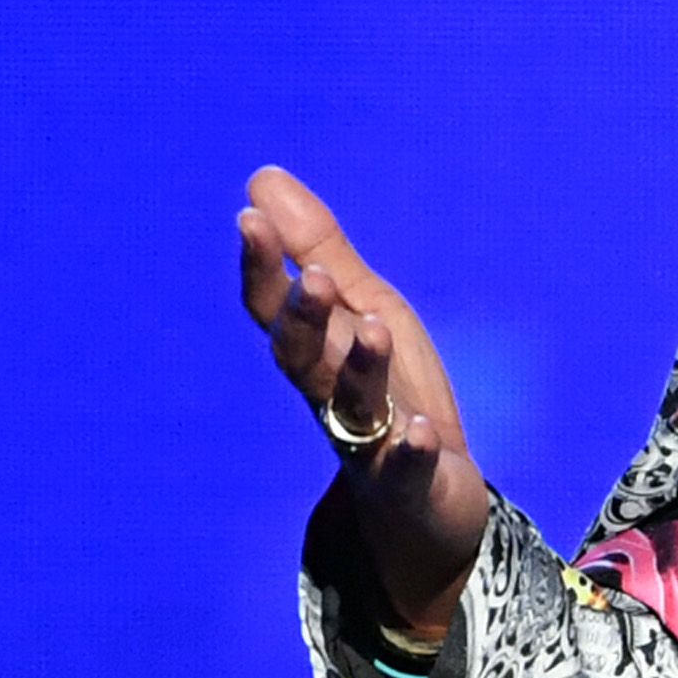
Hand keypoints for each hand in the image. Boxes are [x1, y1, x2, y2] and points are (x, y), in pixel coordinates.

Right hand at [236, 166, 490, 641]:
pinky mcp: (409, 485)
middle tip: (314, 277)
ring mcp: (368, 444)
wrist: (427, 497)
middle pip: (304, 360)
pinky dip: (409, 452)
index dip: (261, 269)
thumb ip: (317, 251)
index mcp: (318, 351)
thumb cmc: (389, 391)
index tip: (249, 218)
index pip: (275, 310)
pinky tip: (421, 432)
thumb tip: (261, 179)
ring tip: (376, 328)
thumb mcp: (363, 310)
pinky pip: (404, 470)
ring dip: (361, 369)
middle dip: (304, 319)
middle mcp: (331, 396)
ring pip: (354, 407)